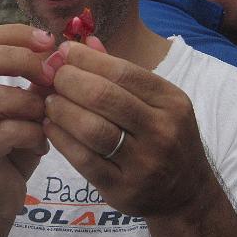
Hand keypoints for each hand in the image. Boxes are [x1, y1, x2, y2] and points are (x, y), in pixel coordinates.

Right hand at [0, 24, 56, 221]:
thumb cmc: (13, 151)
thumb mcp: (29, 110)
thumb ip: (40, 82)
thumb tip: (66, 50)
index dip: (14, 34)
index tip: (49, 40)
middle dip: (19, 58)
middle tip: (50, 70)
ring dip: (28, 101)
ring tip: (47, 114)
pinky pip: (2, 133)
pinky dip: (30, 133)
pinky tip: (42, 143)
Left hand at [43, 37, 217, 216]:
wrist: (187, 194)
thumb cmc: (165, 137)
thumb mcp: (157, 102)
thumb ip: (121, 73)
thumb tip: (84, 42)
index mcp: (171, 101)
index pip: (122, 71)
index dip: (86, 59)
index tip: (63, 51)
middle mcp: (162, 130)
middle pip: (104, 97)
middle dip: (69, 81)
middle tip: (51, 76)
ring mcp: (144, 163)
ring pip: (91, 129)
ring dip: (62, 110)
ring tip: (49, 102)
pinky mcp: (123, 190)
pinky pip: (83, 160)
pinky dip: (61, 139)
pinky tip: (51, 127)